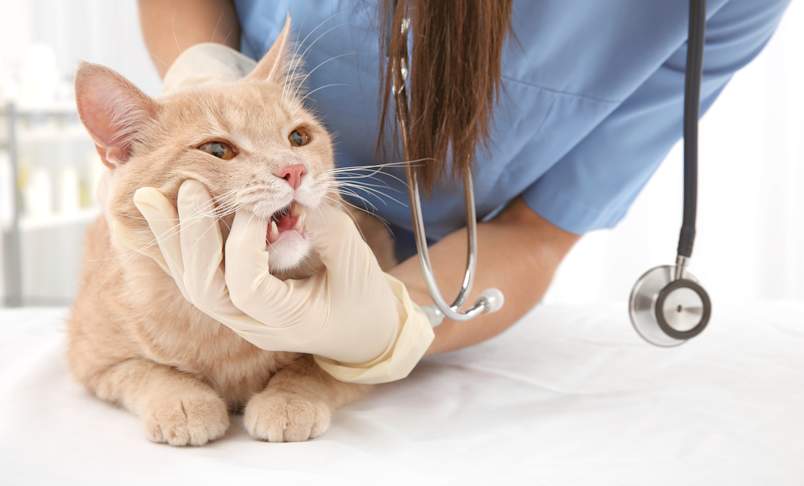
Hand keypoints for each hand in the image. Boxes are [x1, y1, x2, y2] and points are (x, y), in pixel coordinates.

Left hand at [130, 180, 433, 382]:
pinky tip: (155, 214)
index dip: (246, 242)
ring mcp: (236, 316)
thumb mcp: (357, 265)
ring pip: (190, 282)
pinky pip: (193, 275)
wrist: (361, 333)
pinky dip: (173, 245)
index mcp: (288, 321)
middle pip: (205, 287)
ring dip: (170, 238)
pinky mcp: (231, 301)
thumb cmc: (363, 297)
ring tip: (148, 195)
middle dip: (193, 237)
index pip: (248, 286)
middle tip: (188, 188)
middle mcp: (252, 324)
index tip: (261, 203)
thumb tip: (296, 191)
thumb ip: (328, 230)